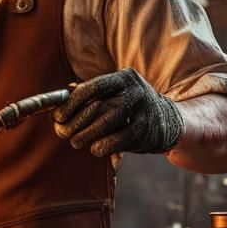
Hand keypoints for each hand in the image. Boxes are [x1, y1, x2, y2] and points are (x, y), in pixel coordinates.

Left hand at [52, 67, 184, 156]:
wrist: (168, 122)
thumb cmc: (131, 107)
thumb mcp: (116, 93)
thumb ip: (91, 92)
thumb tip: (63, 95)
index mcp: (124, 78)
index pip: (92, 87)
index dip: (71, 102)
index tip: (58, 115)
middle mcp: (135, 91)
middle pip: (97, 106)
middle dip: (75, 122)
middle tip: (62, 131)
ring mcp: (143, 111)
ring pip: (106, 123)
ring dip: (86, 135)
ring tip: (76, 141)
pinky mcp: (147, 132)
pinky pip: (119, 140)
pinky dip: (103, 145)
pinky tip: (95, 149)